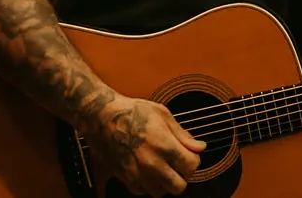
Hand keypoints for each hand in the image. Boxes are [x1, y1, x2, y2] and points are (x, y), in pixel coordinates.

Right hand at [84, 92, 205, 195]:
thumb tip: (199, 147)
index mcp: (164, 145)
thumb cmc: (131, 111)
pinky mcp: (125, 178)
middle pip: (179, 186)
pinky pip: (143, 192)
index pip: (191, 166)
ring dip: (165, 182)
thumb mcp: (162, 114)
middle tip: (177, 164)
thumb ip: (183, 134)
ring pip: (161, 192)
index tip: (189, 155)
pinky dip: (148, 184)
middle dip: (182, 176)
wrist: (102, 117)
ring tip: (162, 167)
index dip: (193, 160)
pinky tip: (147, 170)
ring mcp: (137, 173)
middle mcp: (152, 163)